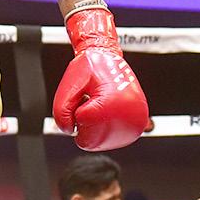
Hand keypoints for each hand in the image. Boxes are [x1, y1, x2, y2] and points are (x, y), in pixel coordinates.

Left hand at [53, 8, 148, 150]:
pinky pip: (113, 138)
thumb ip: (61, 112)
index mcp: (113, 103)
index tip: (84, 97)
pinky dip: (104, 130)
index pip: (84, 126)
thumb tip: (70, 130)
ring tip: (99, 104)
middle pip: (94, 140)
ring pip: (103, 142)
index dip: (77, 112)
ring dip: (95, 128)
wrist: (108, 58)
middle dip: (84, 124)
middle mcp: (130, 114)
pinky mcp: (138, 124)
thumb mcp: (68, 86)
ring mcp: (136, 121)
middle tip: (89, 101)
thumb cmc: (90, 67)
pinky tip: (105, 112)